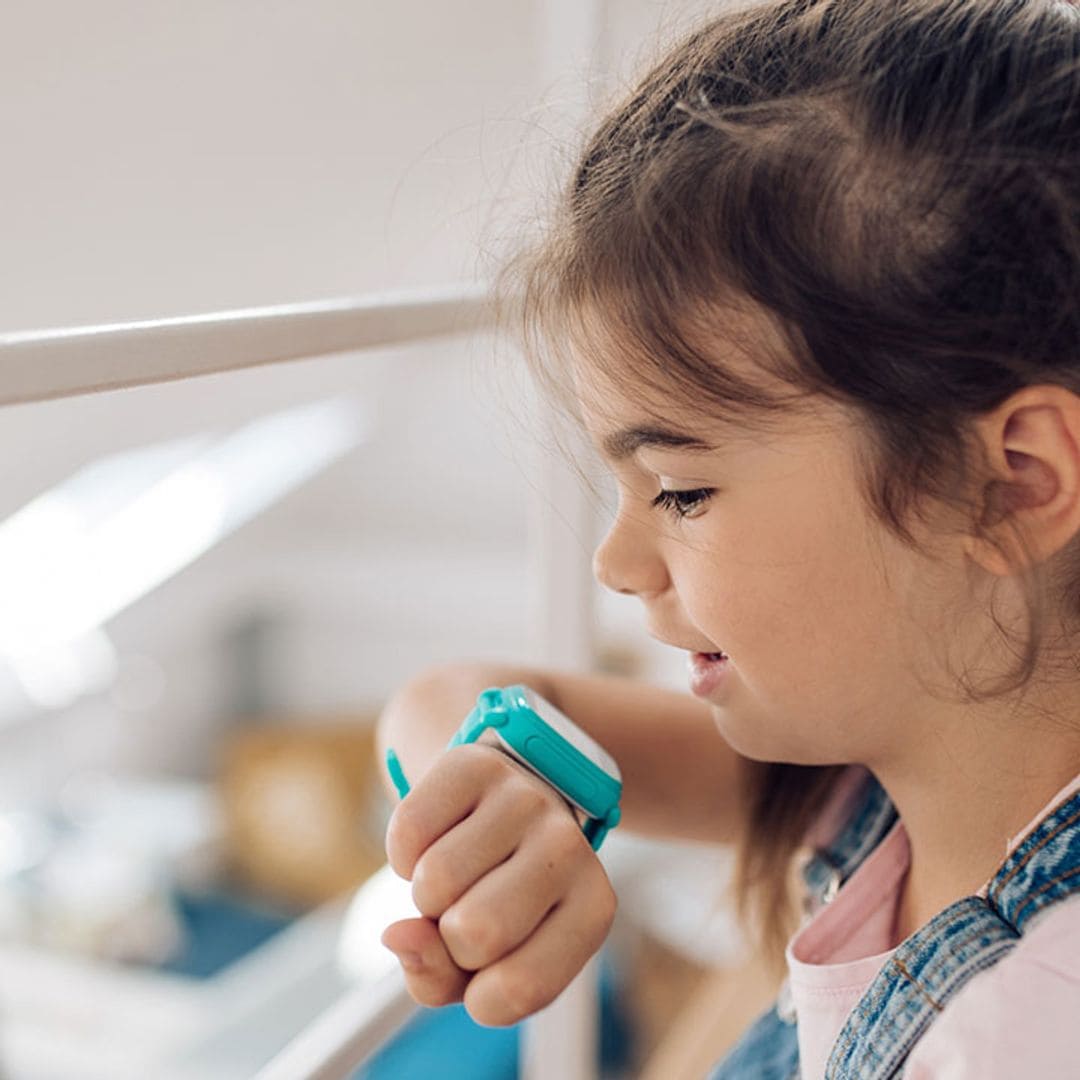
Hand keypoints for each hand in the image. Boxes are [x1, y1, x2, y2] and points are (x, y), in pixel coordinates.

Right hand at [381, 743, 616, 1026]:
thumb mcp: (486, 960)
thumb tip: (397, 935)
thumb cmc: (498, 897)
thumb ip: (438, 976)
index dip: (481, 996)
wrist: (503, 804)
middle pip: (477, 932)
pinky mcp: (474, 765)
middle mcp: (568, 847)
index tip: (490, 969)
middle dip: (451, 938)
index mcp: (591, 908)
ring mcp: (524, 799)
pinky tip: (436, 841)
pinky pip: (409, 831)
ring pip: (436, 881)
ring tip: (457, 874)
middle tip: (469, 910)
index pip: (522, 988)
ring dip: (426, 894)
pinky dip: (404, 853)